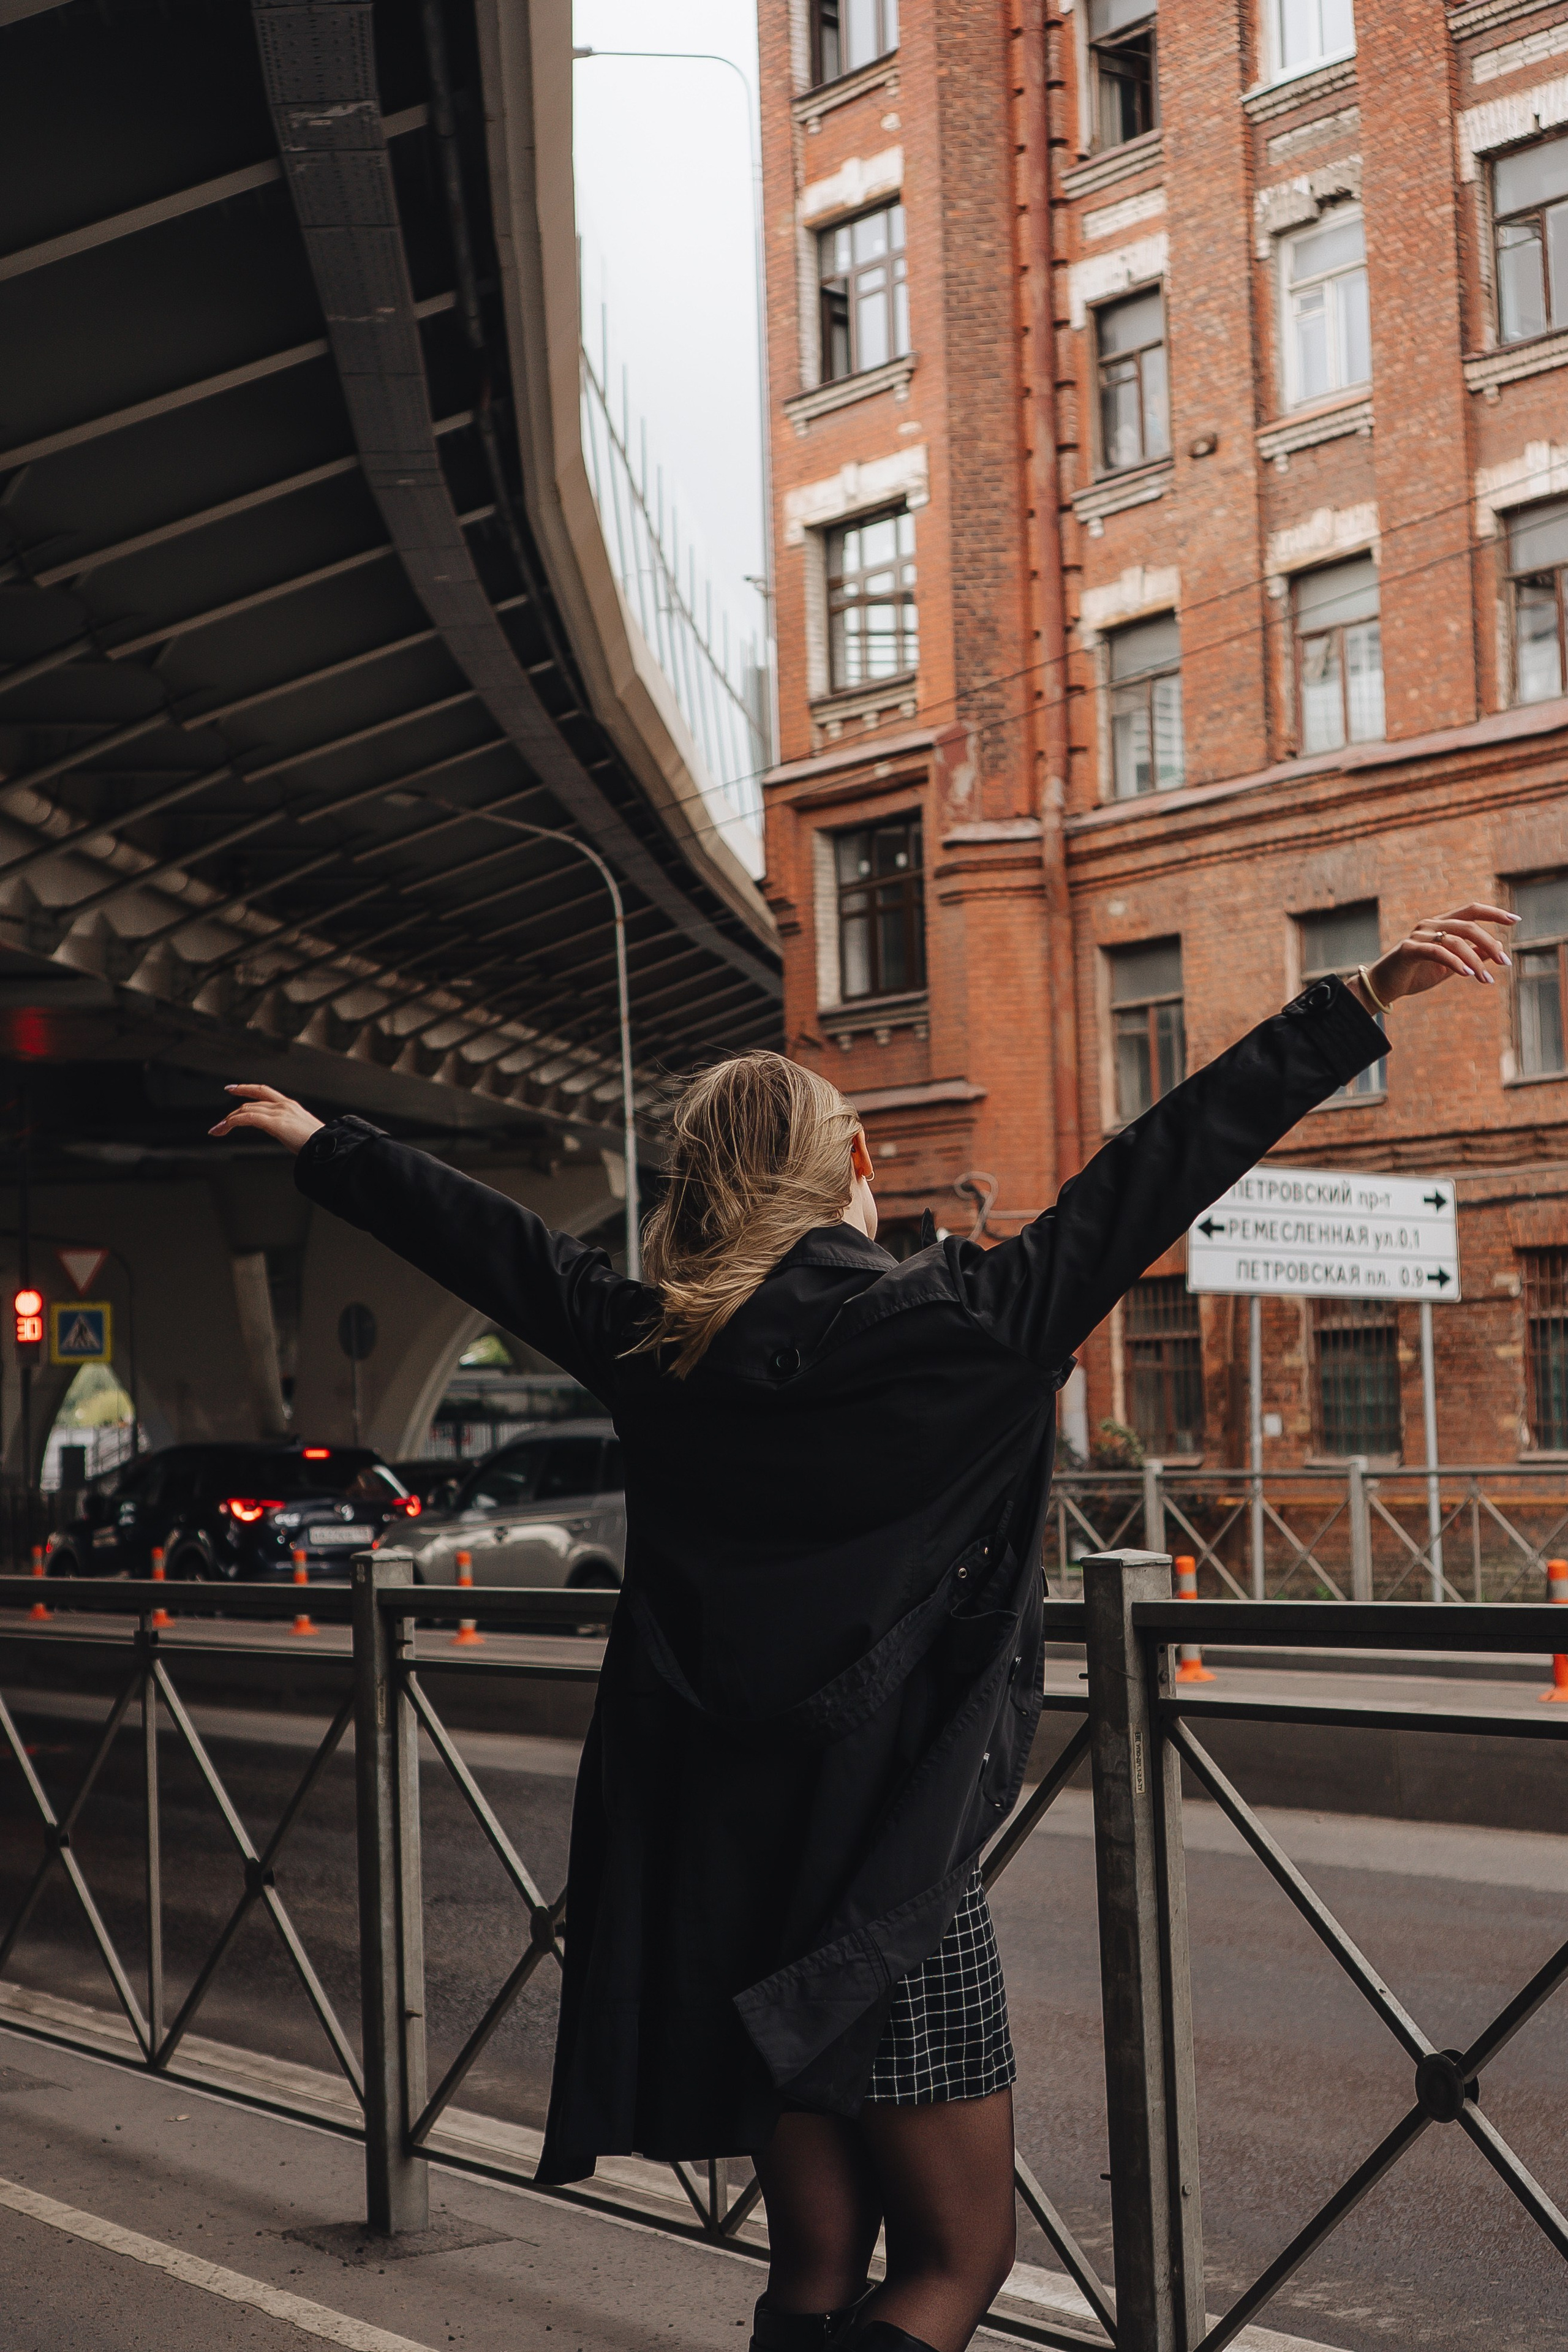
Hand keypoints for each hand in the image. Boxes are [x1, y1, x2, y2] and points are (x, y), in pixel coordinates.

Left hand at [208, 1083, 324, 1153]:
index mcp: (291, 1106)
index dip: (246, 1088)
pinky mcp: (275, 1123)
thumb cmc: (321, 1144)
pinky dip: (233, 1122)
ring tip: (218, 1130)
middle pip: (251, 1102)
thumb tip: (290, 1137)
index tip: (232, 1089)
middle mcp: (284, 1105)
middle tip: (219, 1124)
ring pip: (246, 1110)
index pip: (264, 1091)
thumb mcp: (304, 1132)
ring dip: (228, 1120)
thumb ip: (293, 1130)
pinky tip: (226, 1127)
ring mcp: (279, 1113)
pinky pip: (248, 1118)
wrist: (330, 1147)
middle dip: (232, 1112)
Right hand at [1353, 904, 1517, 1012]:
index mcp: (1441, 924)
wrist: (1384, 986)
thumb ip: (1470, 955)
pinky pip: (1437, 952)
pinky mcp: (1408, 949)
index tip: (1515, 920)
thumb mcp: (1450, 965)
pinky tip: (1467, 974)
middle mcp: (1430, 924)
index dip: (1494, 913)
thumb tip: (1496, 950)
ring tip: (1486, 979)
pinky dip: (1455, 962)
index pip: (1472, 910)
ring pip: (1455, 941)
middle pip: (1468, 926)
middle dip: (1490, 943)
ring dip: (1475, 961)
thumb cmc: (1416, 973)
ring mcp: (1418, 936)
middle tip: (1505, 962)